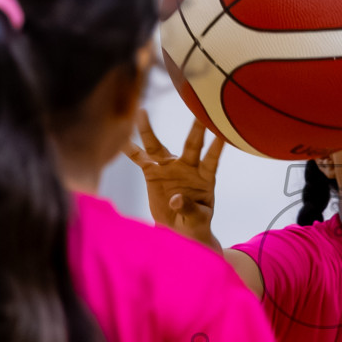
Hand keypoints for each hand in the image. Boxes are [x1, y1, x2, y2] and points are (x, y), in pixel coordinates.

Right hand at [122, 112, 223, 244]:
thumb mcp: (196, 220)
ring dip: (148, 131)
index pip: (212, 160)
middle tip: (200, 112)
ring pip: (158, 146)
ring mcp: (169, 167)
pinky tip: (120, 138)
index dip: (216, 148)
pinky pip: (139, 159)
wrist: (179, 230)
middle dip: (195, 129)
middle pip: (191, 145)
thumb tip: (176, 199)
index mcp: (205, 178)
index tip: (222, 133)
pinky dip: (130, 150)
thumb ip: (189, 208)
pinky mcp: (152, 173)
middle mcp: (187, 167)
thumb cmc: (194, 224)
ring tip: (141, 112)